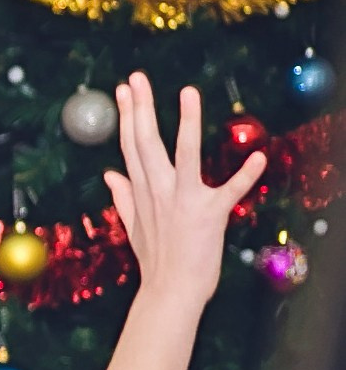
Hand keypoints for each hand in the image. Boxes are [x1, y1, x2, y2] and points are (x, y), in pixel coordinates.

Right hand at [105, 73, 264, 308]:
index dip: (128, 115)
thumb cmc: (156, 260)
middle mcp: (158, 190)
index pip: (131, 144)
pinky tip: (260, 157)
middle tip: (136, 77)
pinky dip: (246, 175)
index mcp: (142, 190)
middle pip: (146, 141)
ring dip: (187, 123)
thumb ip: (123, 197)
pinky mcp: (209, 214)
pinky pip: (231, 191)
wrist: (171, 291)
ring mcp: (183, 200)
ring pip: (183, 154)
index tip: (124, 89)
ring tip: (187, 92)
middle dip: (141, 107)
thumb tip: (108, 174)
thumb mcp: (133, 225)